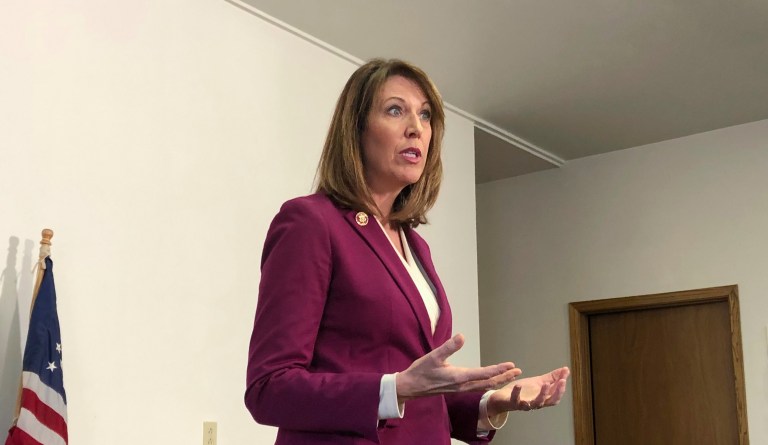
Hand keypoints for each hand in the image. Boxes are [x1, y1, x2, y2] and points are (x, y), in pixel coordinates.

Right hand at [396, 334, 521, 401]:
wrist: (411, 387)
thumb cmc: (421, 371)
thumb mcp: (433, 357)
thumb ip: (448, 347)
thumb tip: (461, 336)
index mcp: (458, 377)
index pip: (483, 373)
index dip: (498, 369)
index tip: (511, 365)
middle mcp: (462, 385)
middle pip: (488, 382)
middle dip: (504, 376)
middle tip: (518, 371)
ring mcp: (461, 388)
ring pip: (484, 386)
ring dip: (498, 380)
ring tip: (511, 376)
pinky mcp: (458, 388)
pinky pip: (478, 387)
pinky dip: (489, 383)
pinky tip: (492, 380)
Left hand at [487, 366, 569, 415]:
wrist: (503, 397)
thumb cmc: (523, 391)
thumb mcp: (538, 382)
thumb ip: (552, 378)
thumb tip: (566, 370)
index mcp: (543, 398)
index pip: (555, 396)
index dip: (561, 388)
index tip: (565, 377)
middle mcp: (536, 403)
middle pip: (550, 401)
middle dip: (557, 392)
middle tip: (561, 381)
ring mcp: (525, 404)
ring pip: (536, 403)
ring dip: (542, 394)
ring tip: (545, 383)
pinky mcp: (513, 403)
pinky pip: (516, 400)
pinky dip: (517, 393)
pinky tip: (518, 384)